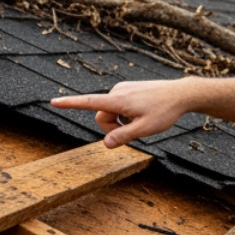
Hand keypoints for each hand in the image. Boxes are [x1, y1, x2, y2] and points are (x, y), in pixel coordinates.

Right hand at [50, 80, 190, 147]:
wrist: (180, 94)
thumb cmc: (164, 111)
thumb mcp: (145, 129)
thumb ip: (124, 137)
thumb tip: (105, 144)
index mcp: (118, 100)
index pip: (89, 103)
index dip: (70, 104)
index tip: (53, 102)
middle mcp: (117, 91)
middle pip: (102, 116)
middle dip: (112, 128)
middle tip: (134, 131)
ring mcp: (123, 89)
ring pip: (110, 112)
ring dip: (121, 121)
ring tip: (142, 120)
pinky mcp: (128, 89)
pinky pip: (119, 107)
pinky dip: (126, 114)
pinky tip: (143, 113)